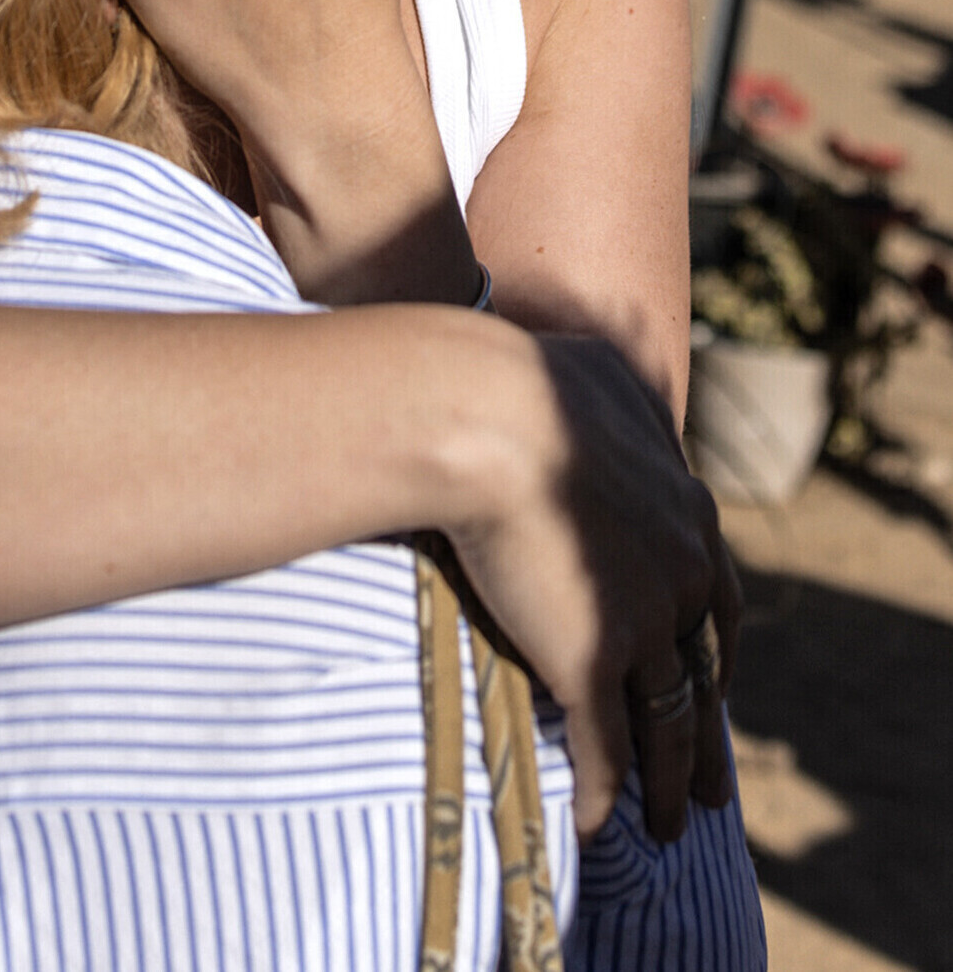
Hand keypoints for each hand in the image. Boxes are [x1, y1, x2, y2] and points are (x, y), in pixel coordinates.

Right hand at [444, 323, 740, 842]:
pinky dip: (608, 793)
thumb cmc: (516, 379)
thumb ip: (617, 392)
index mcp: (685, 505)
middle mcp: (682, 567)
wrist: (481, 412)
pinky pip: (609, 746)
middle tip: (711, 781)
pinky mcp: (593, 659)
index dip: (711, 645)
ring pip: (668, 721)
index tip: (707, 680)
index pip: (717, 595)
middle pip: (705, 669)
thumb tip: (608, 377)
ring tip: (667, 823)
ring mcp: (643, 618)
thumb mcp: (596, 371)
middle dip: (708, 729)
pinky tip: (601, 826)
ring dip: (671, 781)